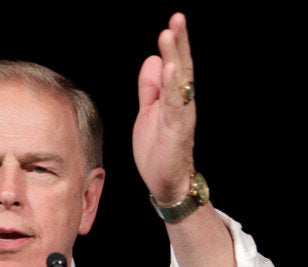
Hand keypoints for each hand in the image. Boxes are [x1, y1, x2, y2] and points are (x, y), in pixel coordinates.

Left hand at [133, 12, 195, 203]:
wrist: (166, 181)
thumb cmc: (159, 147)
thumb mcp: (149, 111)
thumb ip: (151, 87)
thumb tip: (154, 58)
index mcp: (174, 98)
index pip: (177, 65)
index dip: (175, 44)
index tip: (174, 21)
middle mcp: (182, 103)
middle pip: (183, 68)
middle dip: (180, 43)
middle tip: (178, 18)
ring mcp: (181, 116)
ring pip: (180, 83)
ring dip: (176, 57)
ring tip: (170, 35)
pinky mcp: (176, 130)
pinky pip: (175, 105)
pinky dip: (173, 85)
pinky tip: (171, 68)